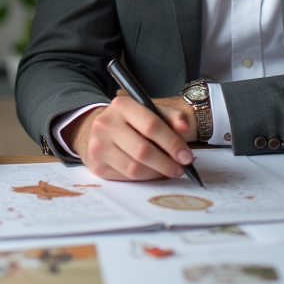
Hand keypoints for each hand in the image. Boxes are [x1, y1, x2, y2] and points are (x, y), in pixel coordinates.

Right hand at [62, 96, 195, 180]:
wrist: (97, 130)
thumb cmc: (130, 121)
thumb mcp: (150, 111)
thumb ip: (171, 117)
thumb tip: (184, 129)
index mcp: (122, 105)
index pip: (151, 125)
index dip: (172, 143)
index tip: (186, 156)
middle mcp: (106, 124)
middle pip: (143, 151)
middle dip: (167, 163)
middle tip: (180, 168)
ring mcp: (98, 145)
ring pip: (134, 168)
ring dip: (156, 174)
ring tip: (167, 171)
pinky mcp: (97, 165)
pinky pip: (126, 178)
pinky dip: (144, 178)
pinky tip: (151, 172)